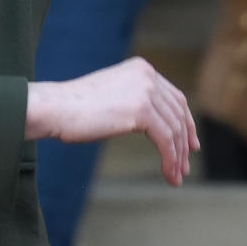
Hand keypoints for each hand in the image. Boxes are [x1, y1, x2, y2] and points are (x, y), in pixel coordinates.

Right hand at [25, 57, 199, 186]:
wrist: (56, 108)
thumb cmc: (75, 107)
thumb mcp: (113, 94)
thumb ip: (135, 100)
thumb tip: (155, 123)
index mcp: (141, 68)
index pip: (175, 97)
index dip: (186, 123)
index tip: (190, 144)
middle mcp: (147, 76)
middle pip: (178, 114)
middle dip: (184, 142)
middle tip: (185, 166)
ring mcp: (145, 91)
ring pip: (174, 130)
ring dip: (177, 157)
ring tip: (176, 176)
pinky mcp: (141, 111)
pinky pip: (165, 141)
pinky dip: (169, 160)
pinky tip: (169, 174)